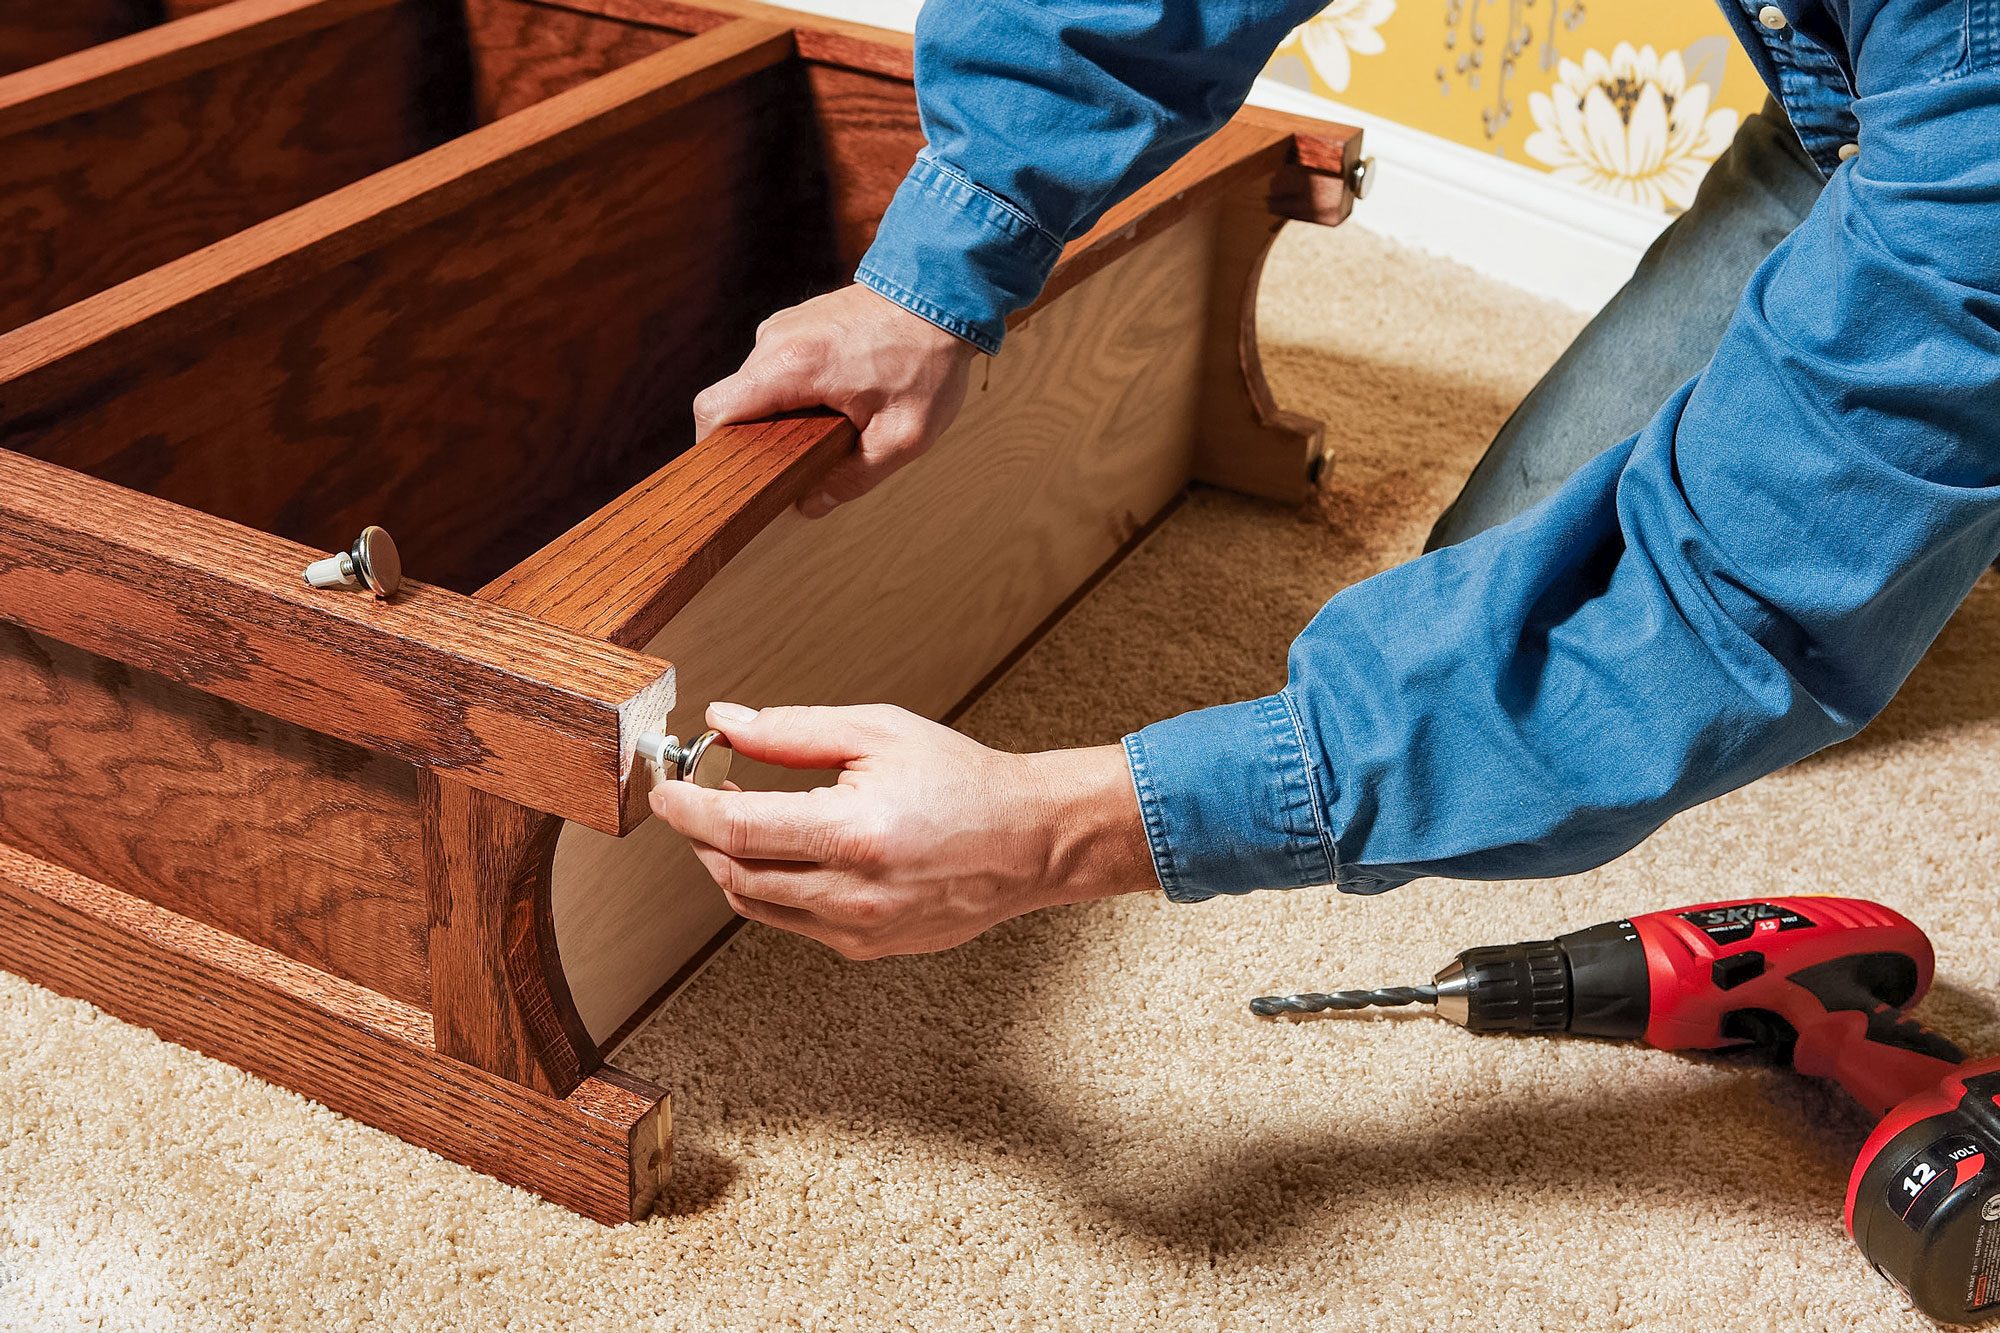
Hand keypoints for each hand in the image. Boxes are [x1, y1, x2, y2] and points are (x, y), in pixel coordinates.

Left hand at [650, 702, 1156, 958]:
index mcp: (854, 831)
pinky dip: (768, 888)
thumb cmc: (963, 781)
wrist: (1027, 840)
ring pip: (753, 903)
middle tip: (698, 793)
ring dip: (727, 862)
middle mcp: (853, 890)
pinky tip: (781, 853)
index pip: (734, 826)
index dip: (687, 805)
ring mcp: (858, 929)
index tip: (668, 787)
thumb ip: (794, 730)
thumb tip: (727, 722)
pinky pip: (790, 922)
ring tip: (735, 820)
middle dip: (700, 831)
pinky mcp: (865, 949)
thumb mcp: (878, 732)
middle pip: (732, 869)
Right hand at [692, 284, 979, 518]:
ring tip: (831, 427)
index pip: (714, 410)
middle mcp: (775, 340)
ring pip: (758, 386)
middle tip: (798, 463)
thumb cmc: (927, 361)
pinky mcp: (797, 322)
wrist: (943, 291)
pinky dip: (795, 391)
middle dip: (759, 438)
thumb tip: (811, 504)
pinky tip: (837, 401)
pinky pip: (777, 367)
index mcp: (791, 366)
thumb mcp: (902, 436)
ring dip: (782, 414)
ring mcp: (784, 326)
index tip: (736, 475)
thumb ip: (854, 477)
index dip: (713, 449)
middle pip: (736, 402)